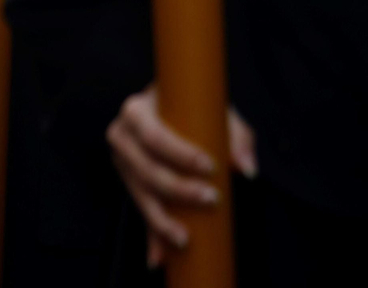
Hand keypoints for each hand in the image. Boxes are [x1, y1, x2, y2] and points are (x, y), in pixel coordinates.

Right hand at [108, 85, 257, 268]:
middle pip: (145, 168)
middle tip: (211, 198)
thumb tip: (245, 168)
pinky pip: (139, 209)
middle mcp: (122, 135)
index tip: (210, 166)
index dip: (179, 153)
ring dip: (160, 219)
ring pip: (138, 194)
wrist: (171, 110)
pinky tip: (158, 257)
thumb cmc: (193, 110)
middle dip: (176, 189)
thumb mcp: (217, 113)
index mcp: (137, 111)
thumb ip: (238, 138)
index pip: (154, 135)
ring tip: (184, 239)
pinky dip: (150, 234)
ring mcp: (122, 160)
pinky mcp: (128, 182)